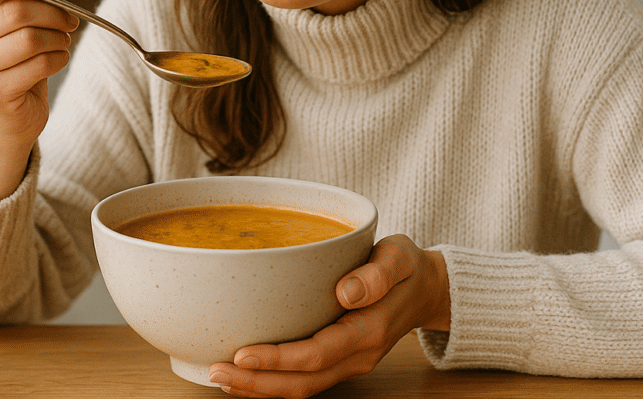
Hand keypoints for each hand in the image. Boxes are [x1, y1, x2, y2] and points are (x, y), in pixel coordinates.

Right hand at [0, 0, 78, 199]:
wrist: (5, 114)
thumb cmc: (9, 57)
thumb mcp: (8, 15)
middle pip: (16, 11)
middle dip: (53, 13)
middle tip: (70, 20)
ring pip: (31, 39)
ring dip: (58, 38)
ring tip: (62, 41)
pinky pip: (39, 65)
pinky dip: (58, 59)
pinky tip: (56, 60)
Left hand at [207, 234, 449, 397]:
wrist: (426, 288)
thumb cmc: (407, 267)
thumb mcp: (399, 257)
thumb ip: (377, 273)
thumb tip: (346, 291)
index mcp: (369, 331)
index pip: (317, 354)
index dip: (277, 359)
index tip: (242, 353)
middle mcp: (358, 356)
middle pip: (302, 383)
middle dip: (257, 382)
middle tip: (216, 371)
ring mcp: (349, 362)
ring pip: (301, 388)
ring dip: (260, 388)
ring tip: (220, 377)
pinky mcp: (339, 360)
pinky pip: (304, 380)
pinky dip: (272, 382)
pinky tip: (244, 374)